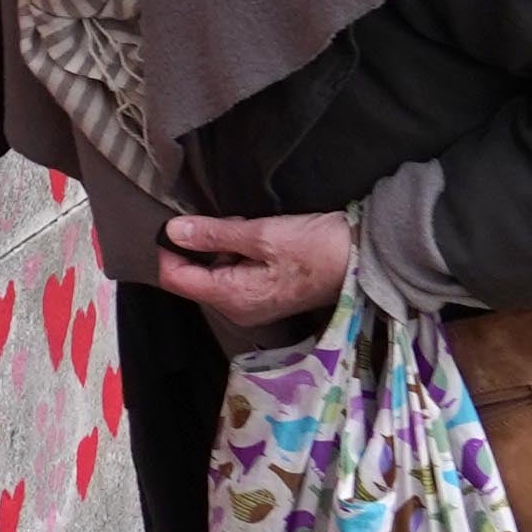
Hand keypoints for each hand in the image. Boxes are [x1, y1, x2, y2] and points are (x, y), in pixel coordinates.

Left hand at [151, 210, 353, 338]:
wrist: (365, 260)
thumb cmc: (317, 248)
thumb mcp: (262, 235)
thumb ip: (214, 235)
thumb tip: (172, 231)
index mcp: (231, 299)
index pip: (176, 279)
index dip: (167, 250)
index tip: (172, 221)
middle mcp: (236, 310)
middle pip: (194, 276)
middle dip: (202, 245)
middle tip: (231, 224)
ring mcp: (251, 305)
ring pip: (215, 271)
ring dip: (223, 246)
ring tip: (251, 230)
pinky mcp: (264, 295)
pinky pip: (234, 272)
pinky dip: (238, 252)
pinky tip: (260, 238)